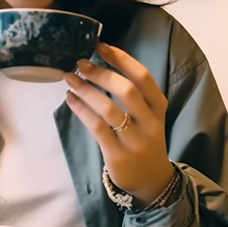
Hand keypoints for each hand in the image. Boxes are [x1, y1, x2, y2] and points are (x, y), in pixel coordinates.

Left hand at [64, 42, 174, 205]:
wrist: (151, 180)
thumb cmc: (144, 140)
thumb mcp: (148, 115)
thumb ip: (132, 94)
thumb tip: (99, 65)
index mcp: (158, 106)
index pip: (143, 76)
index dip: (121, 58)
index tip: (100, 45)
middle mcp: (150, 121)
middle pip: (126, 90)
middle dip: (101, 73)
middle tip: (80, 63)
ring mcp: (134, 139)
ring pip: (109, 109)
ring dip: (86, 90)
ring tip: (69, 79)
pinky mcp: (117, 154)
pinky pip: (97, 127)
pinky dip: (81, 110)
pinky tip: (70, 100)